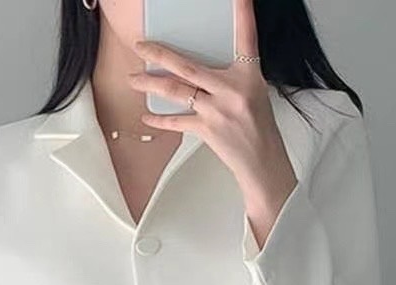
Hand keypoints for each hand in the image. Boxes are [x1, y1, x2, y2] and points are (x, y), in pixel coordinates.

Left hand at [125, 0, 296, 233]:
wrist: (262, 159)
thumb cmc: (258, 126)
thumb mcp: (253, 92)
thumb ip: (228, 78)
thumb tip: (198, 70)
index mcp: (247, 75)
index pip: (245, 38)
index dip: (243, 14)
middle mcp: (231, 90)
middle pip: (188, 66)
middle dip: (160, 55)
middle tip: (141, 46)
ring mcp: (217, 110)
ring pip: (176, 91)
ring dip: (150, 85)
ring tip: (133, 79)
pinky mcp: (208, 129)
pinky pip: (178, 121)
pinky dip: (160, 120)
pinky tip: (147, 117)